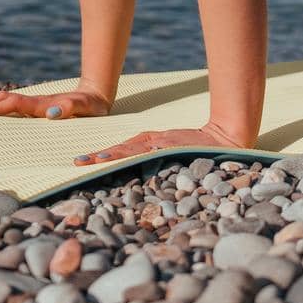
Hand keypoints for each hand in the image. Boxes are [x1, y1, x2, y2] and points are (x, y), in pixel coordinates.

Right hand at [0, 87, 111, 119]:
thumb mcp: (85, 108)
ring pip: (3, 103)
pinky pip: (9, 109)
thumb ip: (70, 109)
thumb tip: (52, 114)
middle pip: (2, 101)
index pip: (12, 105)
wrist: (96, 95)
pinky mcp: (34, 109)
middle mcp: (33, 103)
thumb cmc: (92, 106)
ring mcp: (32, 105)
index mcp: (41, 104)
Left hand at [73, 120, 248, 165]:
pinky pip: (153, 153)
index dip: (101, 155)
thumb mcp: (168, 148)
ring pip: (133, 150)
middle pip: (121, 149)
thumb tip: (133, 164)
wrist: (223, 137)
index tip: (80, 161)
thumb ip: (152, 154)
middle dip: (100, 156)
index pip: (120, 149)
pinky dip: (139, 154)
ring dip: (114, 155)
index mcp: (149, 141)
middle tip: (78, 162)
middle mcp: (153, 141)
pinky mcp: (174, 146)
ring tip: (95, 160)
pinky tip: (126, 159)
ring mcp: (163, 144)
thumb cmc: (195, 145)